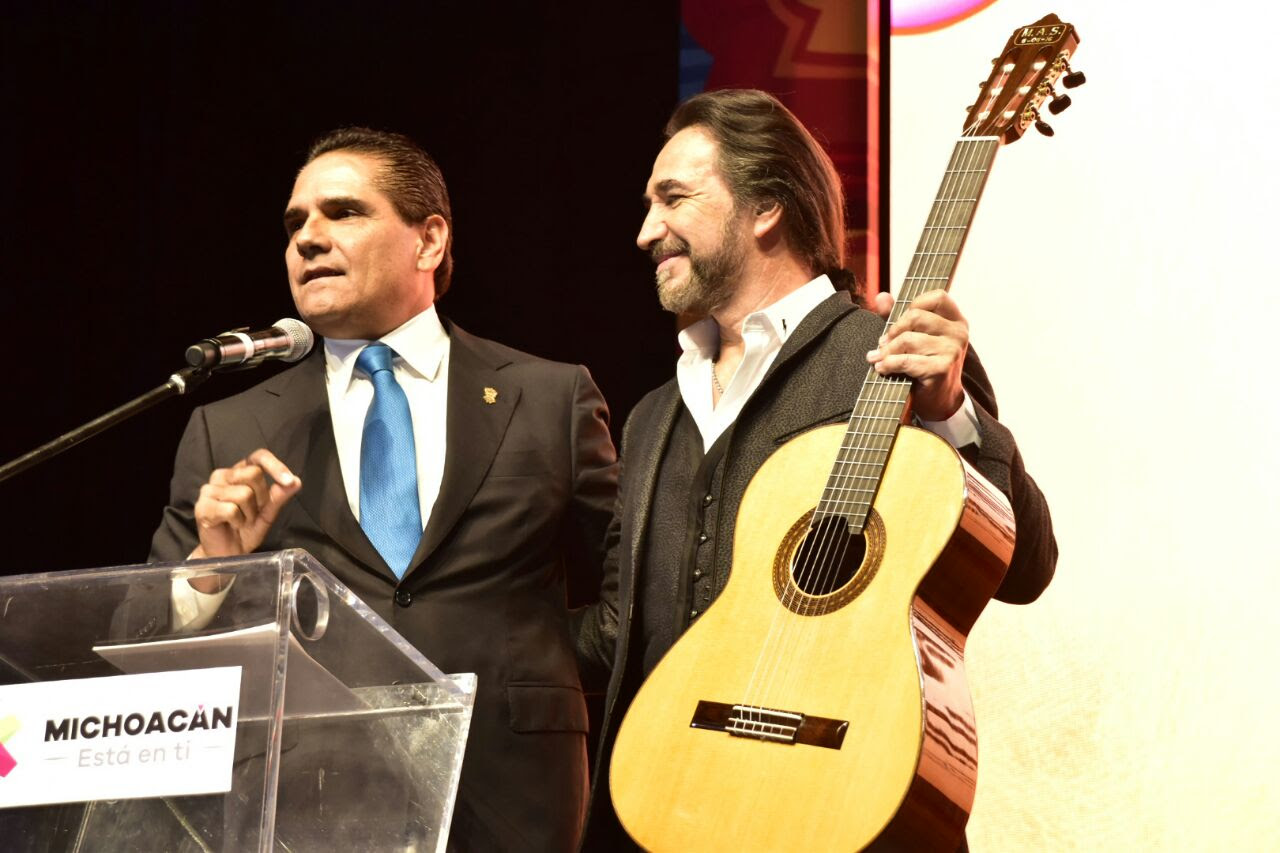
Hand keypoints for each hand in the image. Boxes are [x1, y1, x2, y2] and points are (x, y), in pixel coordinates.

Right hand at [190, 449, 300, 559]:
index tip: (289, 480)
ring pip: (244, 493)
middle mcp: (222, 476)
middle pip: (253, 474)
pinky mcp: (202, 506)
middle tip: (254, 513)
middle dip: (262, 498)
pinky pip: (231, 510)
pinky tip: (232, 525)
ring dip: (249, 513)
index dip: (275, 465)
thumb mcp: (268, 514)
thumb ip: (279, 497)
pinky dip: (238, 521)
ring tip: (242, 521)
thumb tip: (296, 481)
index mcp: (239, 472)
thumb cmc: (246, 530)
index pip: (258, 456)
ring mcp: (209, 490)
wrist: (227, 553)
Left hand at [866, 289, 967, 421]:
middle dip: (893, 331)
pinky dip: (889, 364)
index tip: (900, 323)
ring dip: (887, 351)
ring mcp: (952, 350)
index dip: (913, 305)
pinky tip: (882, 368)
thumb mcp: (916, 336)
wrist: (940, 401)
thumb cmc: (926, 364)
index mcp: (956, 320)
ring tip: (879, 359)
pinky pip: (906, 360)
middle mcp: (958, 333)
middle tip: (882, 344)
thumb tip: (881, 296)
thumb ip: (899, 315)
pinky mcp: (941, 368)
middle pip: (915, 317)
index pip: (937, 296)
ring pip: (907, 339)